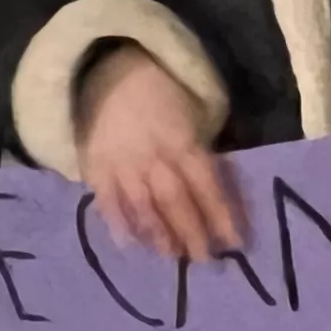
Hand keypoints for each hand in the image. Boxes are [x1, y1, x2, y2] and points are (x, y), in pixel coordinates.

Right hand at [78, 46, 240, 261]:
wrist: (109, 70)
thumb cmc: (163, 97)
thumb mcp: (194, 116)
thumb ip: (202, 152)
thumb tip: (220, 192)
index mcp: (184, 142)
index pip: (207, 185)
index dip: (221, 215)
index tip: (236, 243)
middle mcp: (154, 157)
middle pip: (176, 201)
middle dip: (192, 233)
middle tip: (205, 261)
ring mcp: (122, 163)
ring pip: (143, 205)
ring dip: (159, 234)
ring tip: (171, 256)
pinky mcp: (95, 166)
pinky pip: (106, 199)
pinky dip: (117, 223)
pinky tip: (129, 244)